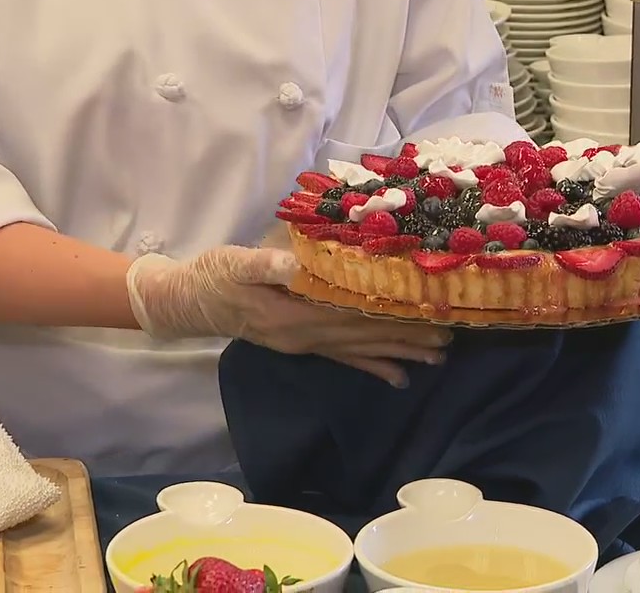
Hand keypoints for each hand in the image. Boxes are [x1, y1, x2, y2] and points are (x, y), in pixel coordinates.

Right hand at [126, 248, 449, 386]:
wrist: (190, 302)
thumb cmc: (214, 275)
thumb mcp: (236, 262)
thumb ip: (267, 262)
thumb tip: (298, 262)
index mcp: (295, 313)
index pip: (354, 315)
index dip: (391, 315)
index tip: (426, 315)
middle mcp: (306, 335)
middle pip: (366, 337)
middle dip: (408, 338)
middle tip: (449, 340)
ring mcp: (305, 343)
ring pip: (361, 350)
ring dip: (400, 354)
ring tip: (437, 359)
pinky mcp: (303, 343)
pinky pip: (345, 358)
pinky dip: (374, 366)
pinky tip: (398, 377)